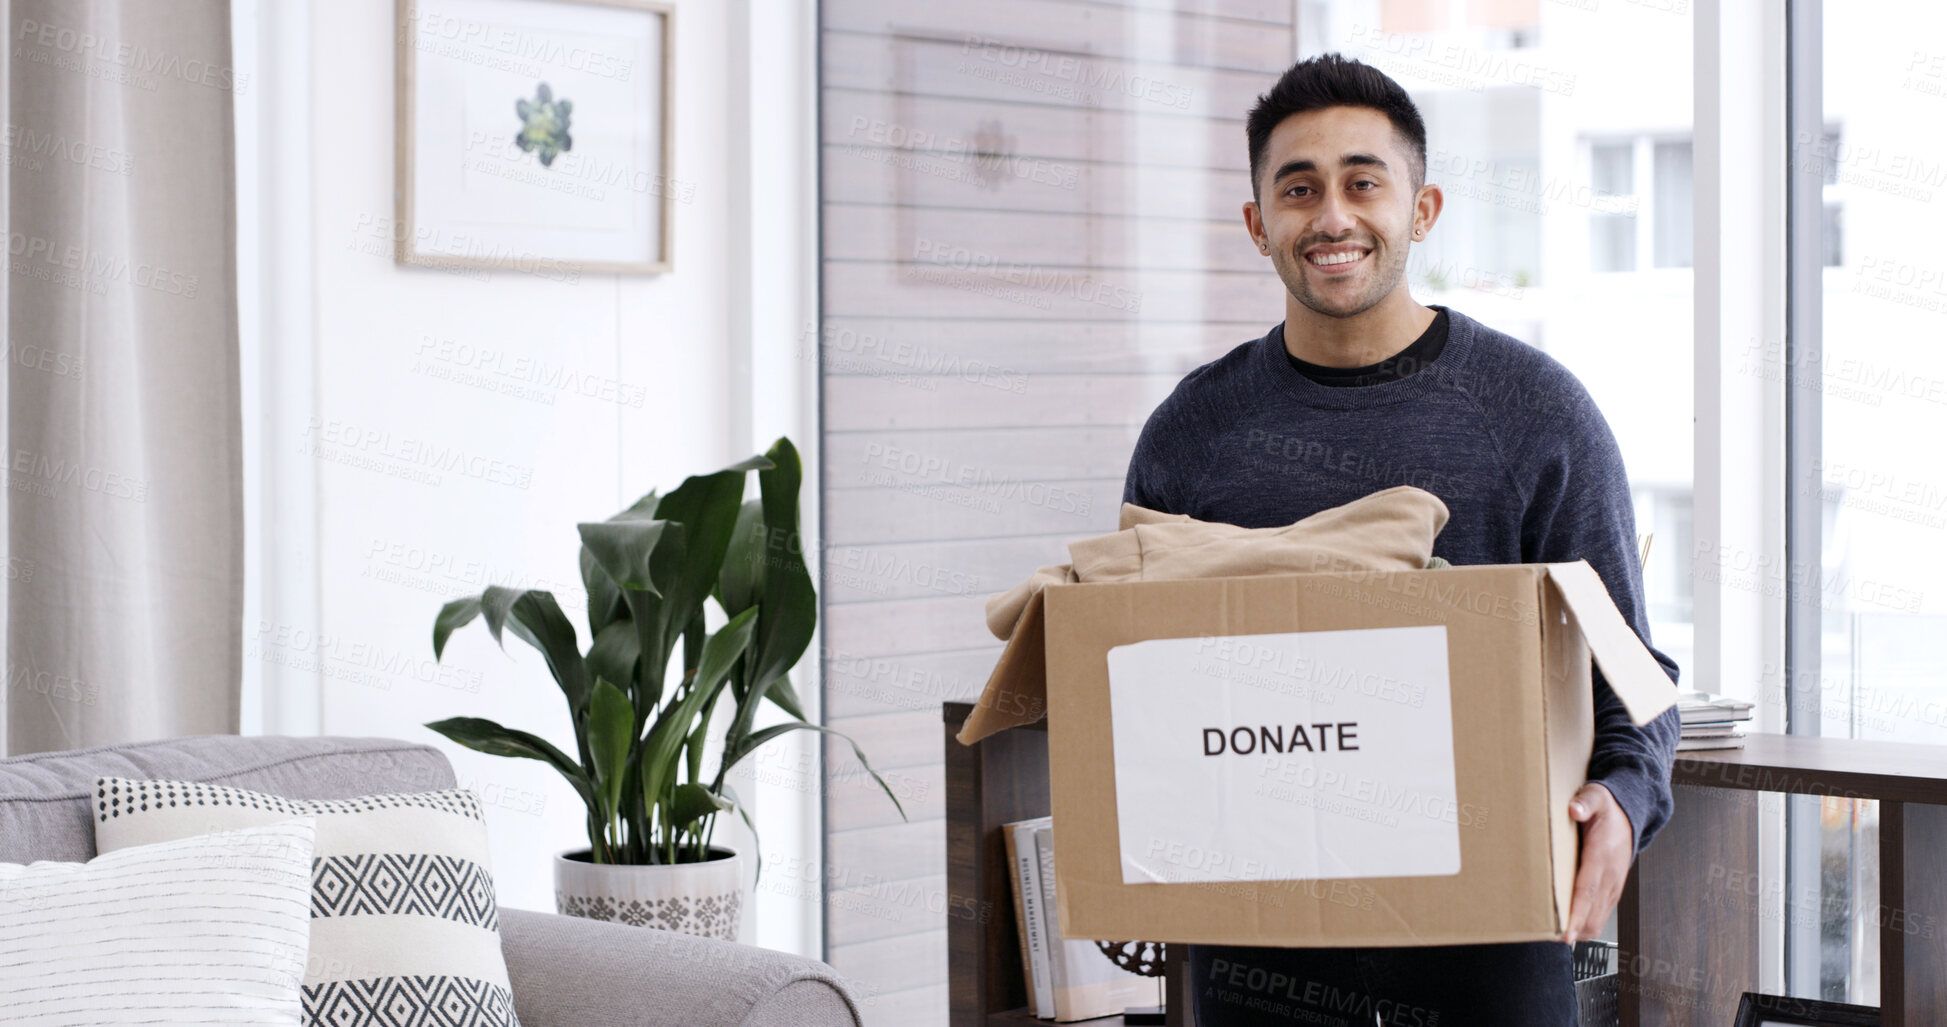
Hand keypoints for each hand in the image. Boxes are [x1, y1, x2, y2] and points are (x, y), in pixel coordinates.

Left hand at [1563, 781, 1632, 945]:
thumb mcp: (1597, 797)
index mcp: (1602, 856)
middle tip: (1550, 938)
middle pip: (1592, 913)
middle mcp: (1610, 876)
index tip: (1566, 933)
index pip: (1588, 890)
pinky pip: (1600, 914)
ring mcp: (1613, 886)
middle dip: (1574, 930)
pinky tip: (1571, 928)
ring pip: (1598, 919)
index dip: (1577, 915)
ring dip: (1580, 930)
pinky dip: (1586, 925)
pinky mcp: (1612, 890)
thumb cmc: (1608, 809)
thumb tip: (1575, 809)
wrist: (1630, 816)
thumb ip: (1586, 802)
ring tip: (1555, 936)